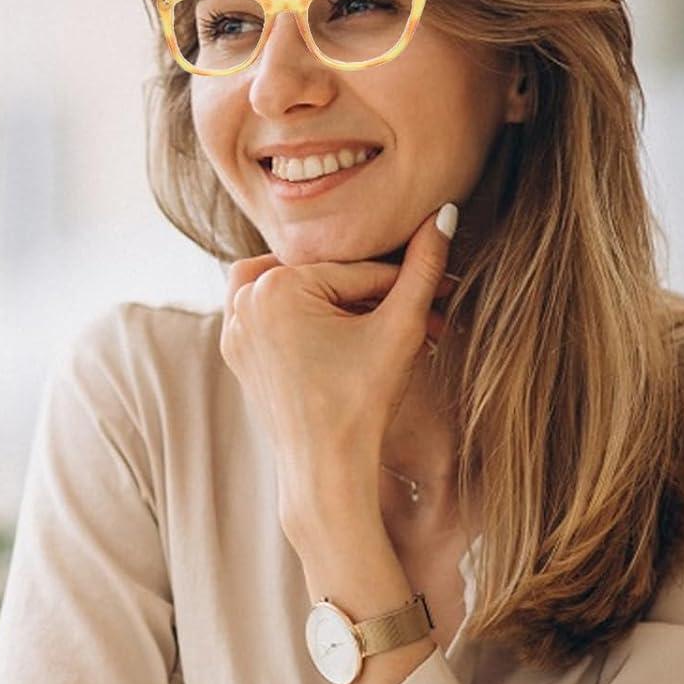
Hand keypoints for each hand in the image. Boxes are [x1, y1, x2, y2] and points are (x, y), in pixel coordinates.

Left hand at [218, 205, 459, 494]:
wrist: (326, 471)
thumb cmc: (362, 404)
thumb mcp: (400, 328)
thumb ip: (423, 268)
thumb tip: (447, 212)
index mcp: (278, 286)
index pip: (359, 272)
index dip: (409, 287)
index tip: (446, 297)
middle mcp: (245, 301)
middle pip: (328, 278)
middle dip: (377, 299)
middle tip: (423, 319)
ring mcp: (236, 328)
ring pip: (297, 288)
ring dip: (336, 297)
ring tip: (375, 322)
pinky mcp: (237, 353)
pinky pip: (271, 314)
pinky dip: (302, 314)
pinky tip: (338, 334)